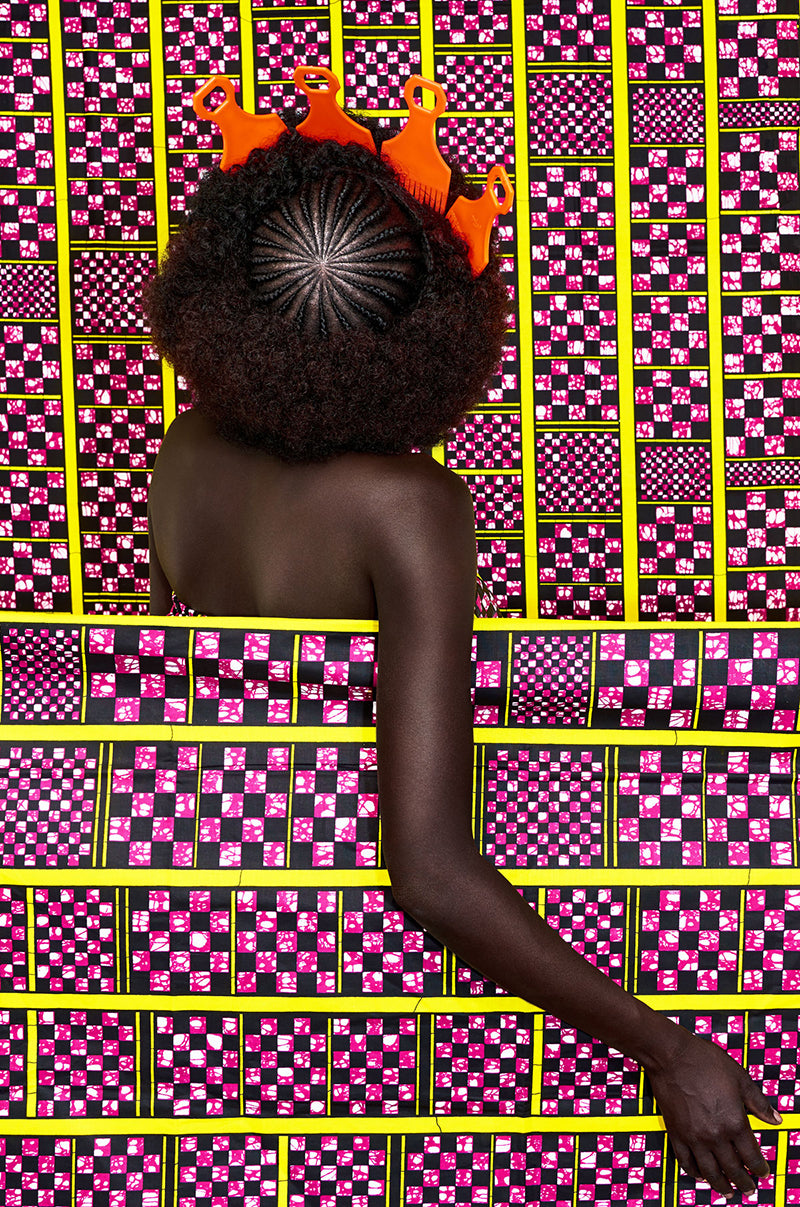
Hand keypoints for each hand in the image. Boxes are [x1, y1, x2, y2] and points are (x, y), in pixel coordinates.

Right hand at [644, 1027, 781, 1197]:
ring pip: (710, 1172)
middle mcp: (715, 1134)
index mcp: (734, 1122)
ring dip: (721, 1186)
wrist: (671, 1054)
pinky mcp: (676, 1133)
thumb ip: (759, 1102)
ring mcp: (694, 1136)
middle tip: (749, 1188)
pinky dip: (694, 1173)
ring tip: (727, 1192)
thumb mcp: (740, 1078)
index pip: (752, 1156)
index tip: (763, 1172)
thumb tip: (774, 1118)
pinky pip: (686, 1162)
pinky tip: (700, 1174)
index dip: (760, 1168)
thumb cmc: (703, 1061)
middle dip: (744, 1183)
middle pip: (733, 1170)